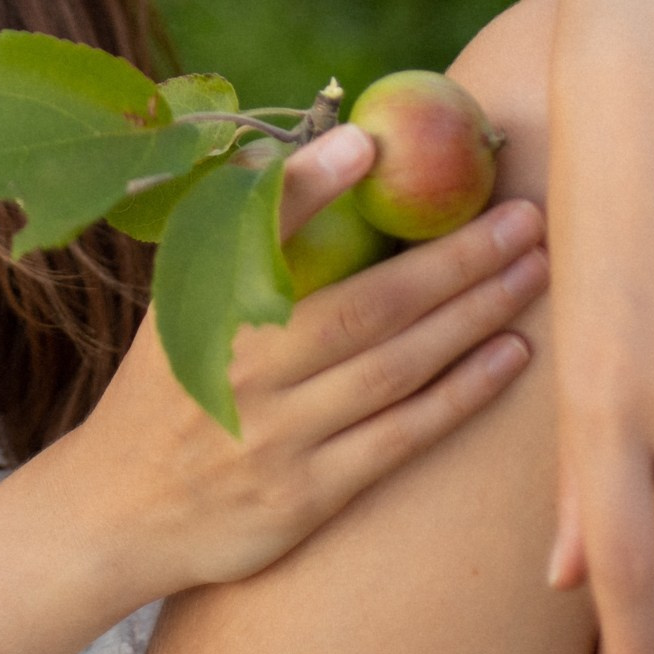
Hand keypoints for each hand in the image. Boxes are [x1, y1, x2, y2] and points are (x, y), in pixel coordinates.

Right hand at [58, 186, 549, 606]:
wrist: (118, 510)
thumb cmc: (170, 384)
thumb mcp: (181, 301)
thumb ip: (245, 237)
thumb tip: (333, 150)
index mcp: (203, 306)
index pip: (259, 235)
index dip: (312, 186)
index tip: (369, 142)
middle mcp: (238, 367)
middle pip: (366, 304)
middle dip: (455, 256)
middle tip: (525, 215)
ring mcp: (274, 436)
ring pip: (394, 367)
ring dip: (473, 316)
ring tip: (535, 272)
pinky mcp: (304, 497)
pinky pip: (398, 437)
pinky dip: (459, 394)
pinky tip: (510, 356)